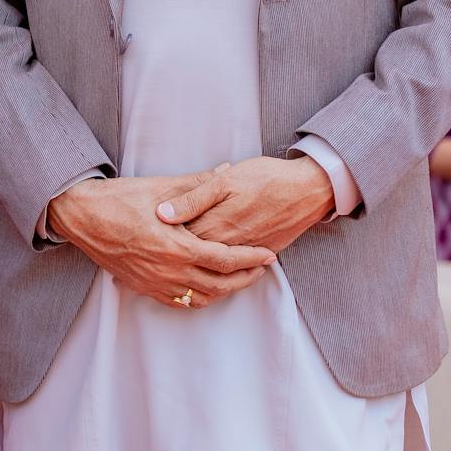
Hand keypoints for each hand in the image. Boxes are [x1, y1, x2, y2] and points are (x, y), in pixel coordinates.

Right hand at [48, 172, 275, 310]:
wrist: (80, 216)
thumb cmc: (117, 199)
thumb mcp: (160, 187)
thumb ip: (198, 183)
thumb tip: (226, 171)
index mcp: (176, 246)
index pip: (225, 259)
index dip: (251, 259)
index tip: (268, 255)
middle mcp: (167, 270)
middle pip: (219, 285)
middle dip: (245, 278)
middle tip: (260, 268)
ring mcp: (154, 282)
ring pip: (201, 298)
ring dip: (224, 291)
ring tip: (238, 278)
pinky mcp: (142, 286)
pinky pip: (178, 302)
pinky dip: (198, 298)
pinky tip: (206, 288)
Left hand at [156, 156, 335, 252]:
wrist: (310, 189)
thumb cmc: (266, 178)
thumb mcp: (225, 181)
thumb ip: (192, 199)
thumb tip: (162, 214)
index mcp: (216, 226)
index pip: (179, 240)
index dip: (160, 241)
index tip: (141, 239)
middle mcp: (229, 245)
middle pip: (193, 258)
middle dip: (172, 258)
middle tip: (149, 255)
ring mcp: (245, 253)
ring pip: (214, 268)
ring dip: (195, 268)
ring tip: (172, 266)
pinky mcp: (261, 254)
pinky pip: (236, 270)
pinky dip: (220, 272)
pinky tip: (206, 270)